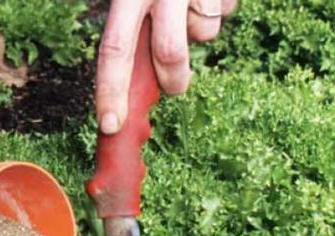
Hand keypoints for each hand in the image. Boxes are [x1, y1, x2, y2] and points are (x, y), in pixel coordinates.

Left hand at [96, 0, 236, 133]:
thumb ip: (132, 24)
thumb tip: (134, 78)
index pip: (114, 49)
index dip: (111, 90)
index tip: (111, 125)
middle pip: (169, 53)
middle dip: (173, 78)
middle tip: (174, 83)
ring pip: (203, 33)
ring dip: (198, 29)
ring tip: (191, 5)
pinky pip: (224, 11)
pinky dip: (217, 8)